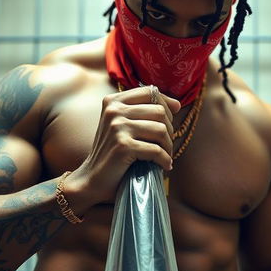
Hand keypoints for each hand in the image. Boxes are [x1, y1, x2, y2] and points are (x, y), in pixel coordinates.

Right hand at [69, 86, 180, 204]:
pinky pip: (156, 150)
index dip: (166, 104)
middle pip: (159, 111)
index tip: (171, 119)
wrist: (92, 179)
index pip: (149, 92)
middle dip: (169, 129)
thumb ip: (142, 111)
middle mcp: (114, 111)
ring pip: (161, 130)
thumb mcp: (122, 125)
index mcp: (113, 101)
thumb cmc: (112, 152)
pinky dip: (165, 160)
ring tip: (166, 155)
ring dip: (169, 146)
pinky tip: (165, 165)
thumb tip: (177, 104)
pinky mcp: (123, 146)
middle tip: (167, 144)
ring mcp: (117, 127)